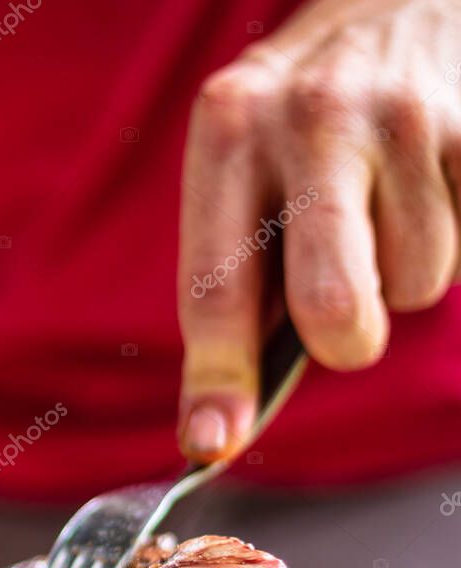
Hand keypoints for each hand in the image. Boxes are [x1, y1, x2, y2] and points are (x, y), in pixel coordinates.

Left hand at [178, 0, 459, 460]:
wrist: (400, 1)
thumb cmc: (300, 125)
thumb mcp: (239, 172)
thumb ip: (232, 286)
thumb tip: (220, 424)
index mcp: (229, 132)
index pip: (216, 287)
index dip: (217, 379)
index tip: (211, 442)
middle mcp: (312, 116)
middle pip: (333, 307)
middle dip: (342, 340)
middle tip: (339, 313)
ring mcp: (404, 116)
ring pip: (415, 286)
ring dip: (401, 273)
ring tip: (386, 205)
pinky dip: (448, 238)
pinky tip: (425, 186)